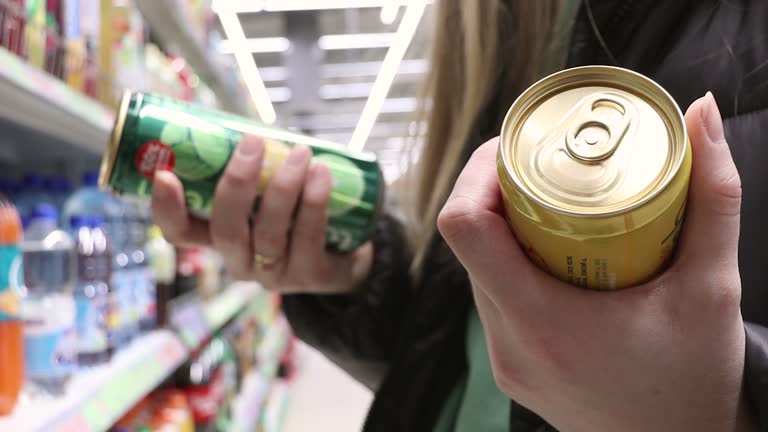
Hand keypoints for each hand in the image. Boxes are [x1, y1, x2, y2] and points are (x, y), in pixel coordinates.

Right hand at [151, 135, 372, 294]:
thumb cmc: (300, 214)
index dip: (167, 208)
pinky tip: (322, 173)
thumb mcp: (270, 194)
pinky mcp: (311, 275)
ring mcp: (275, 274)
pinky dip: (315, 201)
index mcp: (220, 239)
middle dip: (238, 183)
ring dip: (283, 187)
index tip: (164, 173)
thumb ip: (254, 167)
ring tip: (301, 153)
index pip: (180, 233)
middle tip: (253, 143)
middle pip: (226, 230)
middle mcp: (242, 261)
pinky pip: (308, 237)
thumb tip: (245, 121)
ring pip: (269, 232)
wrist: (349, 254)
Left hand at [438, 93, 755, 430]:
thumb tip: (702, 116)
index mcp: (541, 321)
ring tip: (554, 203)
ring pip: (479, 268)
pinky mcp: (512, 364)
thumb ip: (712, 200)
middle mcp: (508, 342)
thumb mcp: (712, 290)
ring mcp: (504, 358)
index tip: (517, 149)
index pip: (464, 227)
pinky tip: (556, 252)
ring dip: (505, 227)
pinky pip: (493, 296)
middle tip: (546, 163)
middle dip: (498, 191)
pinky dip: (514, 263)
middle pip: (469, 242)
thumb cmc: (695, 384)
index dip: (479, 174)